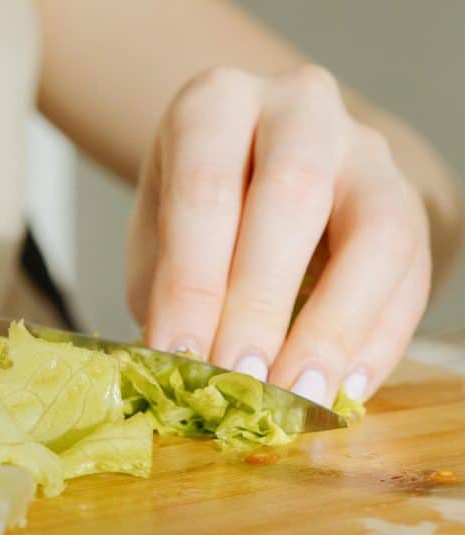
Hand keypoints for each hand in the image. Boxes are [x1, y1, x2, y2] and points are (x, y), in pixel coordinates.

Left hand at [126, 65, 428, 405]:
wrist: (250, 168)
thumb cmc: (192, 213)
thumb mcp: (156, 239)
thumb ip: (167, 294)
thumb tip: (176, 375)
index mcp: (216, 104)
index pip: (205, 190)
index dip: (193, 284)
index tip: (180, 359)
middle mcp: (298, 108)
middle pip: (294, 198)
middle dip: (263, 303)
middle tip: (241, 382)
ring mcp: (365, 149)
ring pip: (376, 233)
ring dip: (333, 328)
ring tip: (297, 397)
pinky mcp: (408, 200)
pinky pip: (411, 273)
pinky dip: (377, 342)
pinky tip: (340, 391)